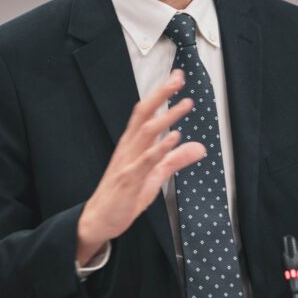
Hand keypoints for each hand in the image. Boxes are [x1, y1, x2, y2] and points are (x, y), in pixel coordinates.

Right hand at [76, 70, 205, 264]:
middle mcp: (129, 148)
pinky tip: (174, 138)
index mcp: (133, 144)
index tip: (176, 77)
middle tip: (178, 78)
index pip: (146, 113)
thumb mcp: (155, 175)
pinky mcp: (129, 180)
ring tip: (185, 104)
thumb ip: (176, 159)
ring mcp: (128, 162)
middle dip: (161, 95)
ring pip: (146, 133)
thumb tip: (199, 147)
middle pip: (144, 115)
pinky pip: (145, 161)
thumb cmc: (124, 195)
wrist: (98, 220)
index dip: (161, 94)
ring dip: (167, 117)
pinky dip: (160, 148)